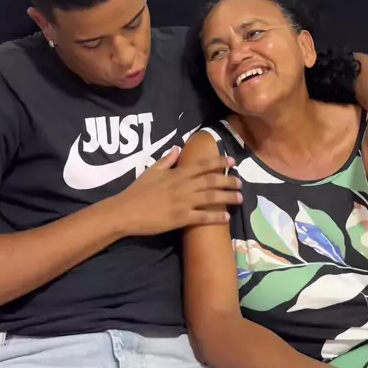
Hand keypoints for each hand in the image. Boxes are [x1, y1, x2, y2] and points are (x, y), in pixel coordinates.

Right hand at [115, 147, 241, 235]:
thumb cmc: (137, 190)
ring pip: (212, 198)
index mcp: (178, 174)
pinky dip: (216, 217)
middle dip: (228, 180)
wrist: (126, 211)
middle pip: (212, 181)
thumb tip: (178, 149)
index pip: (203, 165)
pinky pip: (203, 217)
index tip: (232, 160)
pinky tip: (227, 217)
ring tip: (240, 198)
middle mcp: (184, 186)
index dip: (219, 161)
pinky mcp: (181, 219)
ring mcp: (184, 203)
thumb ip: (167, 160)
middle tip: (241, 182)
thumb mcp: (151, 170)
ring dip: (227, 197)